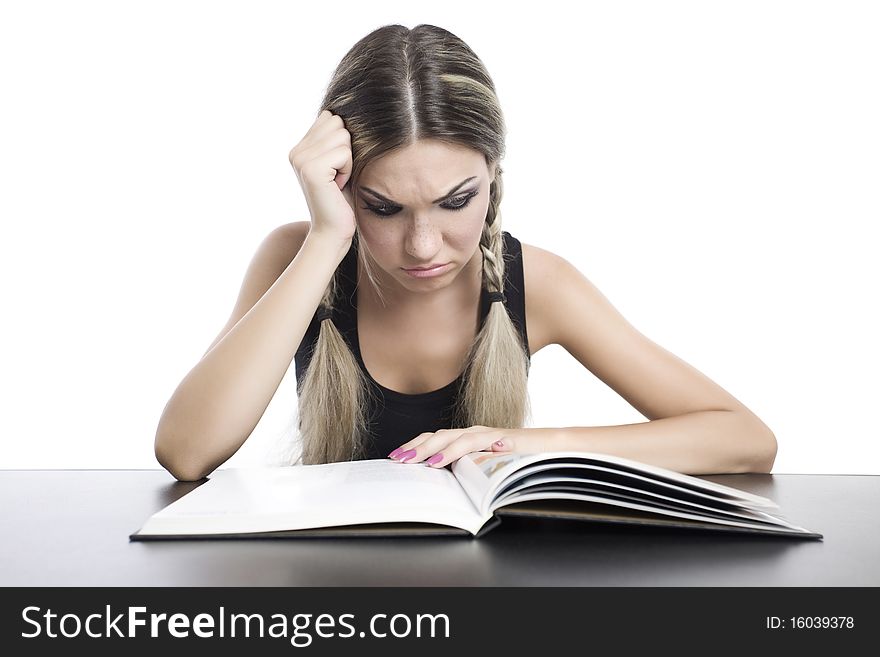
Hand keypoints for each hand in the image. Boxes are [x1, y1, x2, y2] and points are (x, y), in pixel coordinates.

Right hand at [288, 109, 356, 244]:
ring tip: (338, 180)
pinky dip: (348, 169)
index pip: (330, 117)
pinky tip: (338, 186)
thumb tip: (348, 110)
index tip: (338, 168)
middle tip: (339, 175)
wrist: (333, 231)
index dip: (343, 141)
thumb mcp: (339, 164)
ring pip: (343, 136)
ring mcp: (301, 159)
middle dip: (347, 148)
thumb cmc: (342, 199)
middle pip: (337, 122)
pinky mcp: (311, 169)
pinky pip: (344, 152)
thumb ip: (336, 139)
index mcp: (300, 148)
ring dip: (349, 160)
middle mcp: (296, 151)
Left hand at [387, 425, 542, 468]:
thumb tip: (446, 490)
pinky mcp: (498, 439)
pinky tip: (439, 461)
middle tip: (394, 460)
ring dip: (427, 449)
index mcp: (469, 441)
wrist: (555, 450)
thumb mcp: (489, 471)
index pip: (436, 440)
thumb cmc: (522, 463)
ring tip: (410, 461)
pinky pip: (471, 443)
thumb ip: (470, 473)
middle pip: (436, 437)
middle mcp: (474, 434)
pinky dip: (452, 452)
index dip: (415, 446)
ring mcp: (486, 435)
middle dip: (414, 448)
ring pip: (449, 437)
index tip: (395, 458)